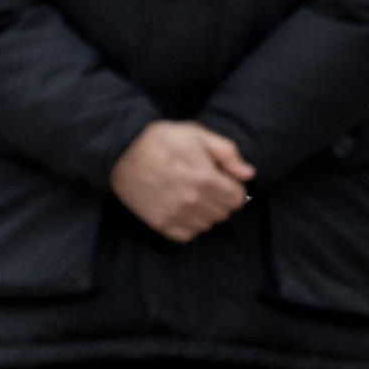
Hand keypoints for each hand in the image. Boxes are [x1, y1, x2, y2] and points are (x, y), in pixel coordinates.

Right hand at [108, 118, 256, 242]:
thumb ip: (227, 152)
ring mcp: (175, 214)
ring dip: (206, 213)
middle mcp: (192, 201)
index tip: (223, 180)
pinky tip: (182, 209)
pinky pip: (188, 235)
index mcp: (205, 178)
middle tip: (207, 186)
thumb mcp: (196, 133)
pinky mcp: (160, 223)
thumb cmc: (160, 139)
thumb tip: (248, 174)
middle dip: (221, 200)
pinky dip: (189, 225)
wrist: (120, 152)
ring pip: (207, 225)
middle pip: (224, 213)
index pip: (238, 199)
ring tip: (193, 196)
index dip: (234, 188)